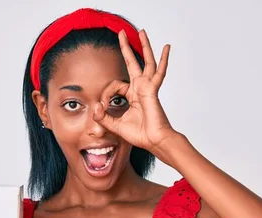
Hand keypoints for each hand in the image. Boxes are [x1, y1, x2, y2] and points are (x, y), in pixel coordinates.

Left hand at [92, 29, 179, 155]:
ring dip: (144, 46)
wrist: (154, 141)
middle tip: (122, 34)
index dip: (105, 95)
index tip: (102, 108)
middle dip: (126, 48)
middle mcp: (140, 88)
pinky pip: (158, 72)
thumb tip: (95, 107)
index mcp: (132, 96)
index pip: (115, 86)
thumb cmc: (140, 134)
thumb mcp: (115, 125)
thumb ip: (104, 118)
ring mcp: (147, 87)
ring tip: (141, 32)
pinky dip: (163, 59)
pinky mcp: (152, 90)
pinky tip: (166, 47)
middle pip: (132, 63)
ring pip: (146, 62)